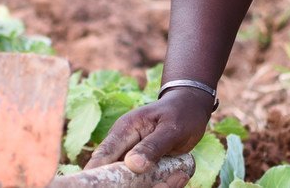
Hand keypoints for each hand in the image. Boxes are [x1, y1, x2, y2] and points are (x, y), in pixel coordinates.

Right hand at [84, 88, 213, 178]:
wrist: (189, 109)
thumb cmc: (180, 113)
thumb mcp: (171, 128)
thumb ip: (153, 145)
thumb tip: (133, 165)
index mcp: (124, 130)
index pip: (105, 153)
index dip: (99, 171)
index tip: (101, 184)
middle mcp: (124, 147)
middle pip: (116, 172)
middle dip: (134, 183)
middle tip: (163, 184)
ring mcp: (133, 159)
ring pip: (133, 182)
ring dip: (155, 185)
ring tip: (179, 176)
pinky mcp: (144, 168)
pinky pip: (148, 183)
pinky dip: (163, 184)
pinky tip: (180, 175)